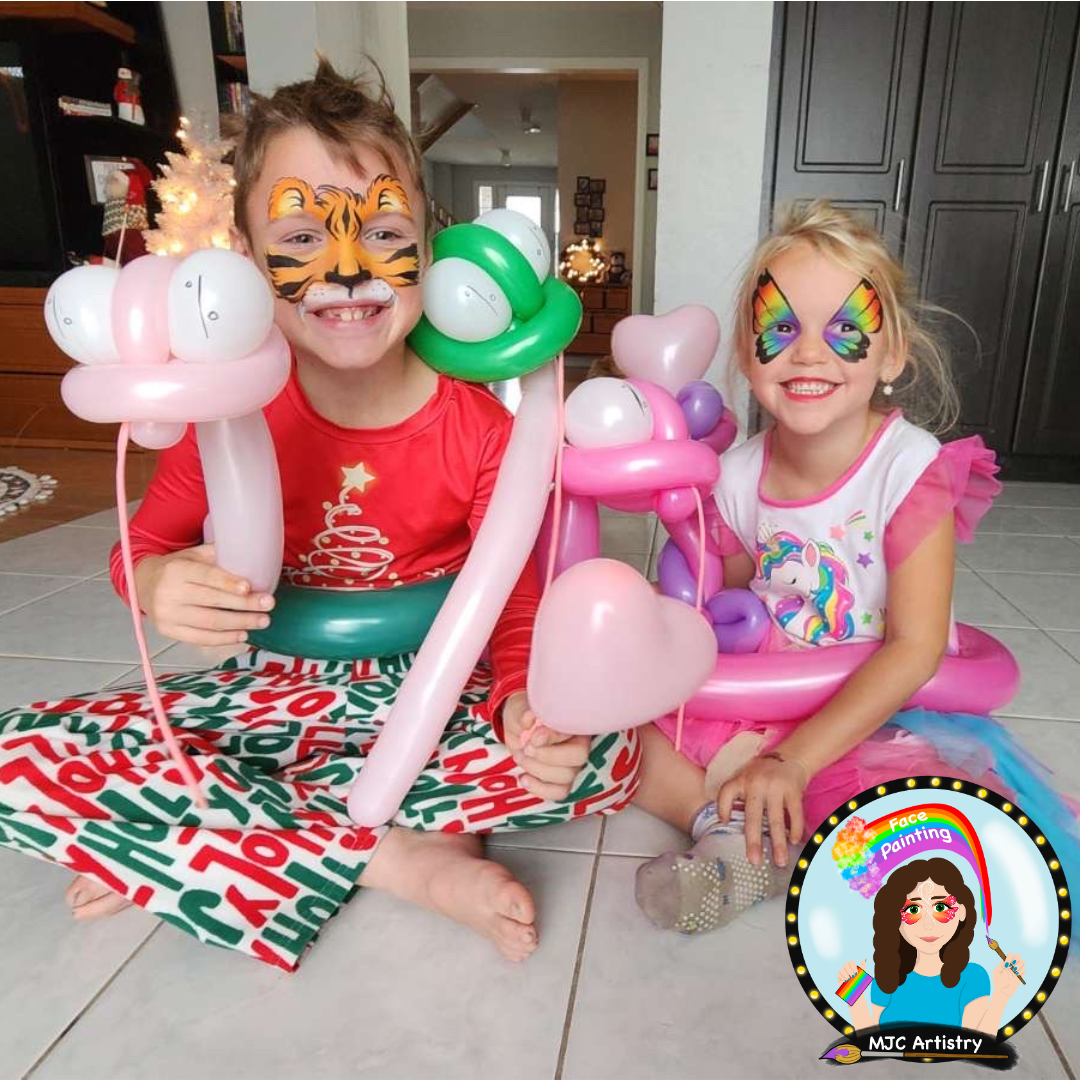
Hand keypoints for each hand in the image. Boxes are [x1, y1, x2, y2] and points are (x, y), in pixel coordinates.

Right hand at [135, 544, 274, 645]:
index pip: (206, 577)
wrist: (144, 584)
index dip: (228, 583)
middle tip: (268, 604)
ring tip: (262, 621)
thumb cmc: (177, 568)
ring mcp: (167, 615)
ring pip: (209, 622)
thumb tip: (251, 559)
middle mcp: (169, 593)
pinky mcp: (168, 631)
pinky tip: (243, 634)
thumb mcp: (193, 555)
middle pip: (212, 601)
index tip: (250, 587)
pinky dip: (224, 638)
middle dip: (244, 605)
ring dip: (240, 623)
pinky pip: (200, 638)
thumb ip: (218, 556)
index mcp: (176, 569)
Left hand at [502, 692, 589, 800]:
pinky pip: (560, 793)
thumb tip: (531, 719)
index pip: (574, 730)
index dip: (553, 736)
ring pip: (567, 776)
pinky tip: (523, 778)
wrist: (517, 728)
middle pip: (579, 757)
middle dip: (547, 756)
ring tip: (520, 756)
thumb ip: (526, 714)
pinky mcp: (562, 782)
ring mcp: (573, 764)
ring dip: (537, 769)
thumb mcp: (521, 710)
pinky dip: (539, 788)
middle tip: (526, 748)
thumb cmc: (524, 716)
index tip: (533, 736)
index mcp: (574, 722)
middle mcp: (580, 743)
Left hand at [717, 752, 808, 867]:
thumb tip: (727, 824)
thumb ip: (738, 797)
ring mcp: (775, 787)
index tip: (724, 823)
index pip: (726, 793)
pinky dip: (795, 829)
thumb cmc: (763, 773)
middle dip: (753, 840)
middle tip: (754, 861)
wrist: (790, 755)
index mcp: (741, 780)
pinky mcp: (793, 789)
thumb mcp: (745, 778)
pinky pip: (794, 814)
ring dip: (778, 843)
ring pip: (776, 820)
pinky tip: (794, 842)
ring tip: (780, 861)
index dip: (723, 808)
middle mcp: (756, 784)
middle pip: (753, 816)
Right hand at [838, 959, 866, 985]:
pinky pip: (839, 974)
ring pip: (841, 969)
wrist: (856, 990)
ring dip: (845, 974)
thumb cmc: (859, 982)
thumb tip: (864, 959)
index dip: (853, 966)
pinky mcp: (839, 977)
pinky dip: (842, 977)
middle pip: (845, 964)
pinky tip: (846, 981)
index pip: (851, 962)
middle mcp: (846, 968)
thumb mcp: (862, 974)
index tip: (856, 973)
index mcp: (852, 967)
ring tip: (849, 979)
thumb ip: (863, 966)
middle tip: (853, 976)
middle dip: (849, 970)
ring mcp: (842, 972)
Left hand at [991, 954, 1024, 997]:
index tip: (1006, 965)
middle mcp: (1011, 965)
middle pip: (1018, 956)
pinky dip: (1021, 971)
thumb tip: (1005, 962)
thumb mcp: (996, 972)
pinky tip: (1016, 974)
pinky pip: (1024, 970)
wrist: (1003, 991)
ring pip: (1022, 962)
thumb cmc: (998, 981)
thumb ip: (1000, 966)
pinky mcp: (1020, 976)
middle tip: (1012, 965)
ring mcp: (1016, 970)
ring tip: (1014, 970)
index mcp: (1005, 963)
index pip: (1010, 955)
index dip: (1009, 958)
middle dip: (1016, 959)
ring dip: (1019, 965)